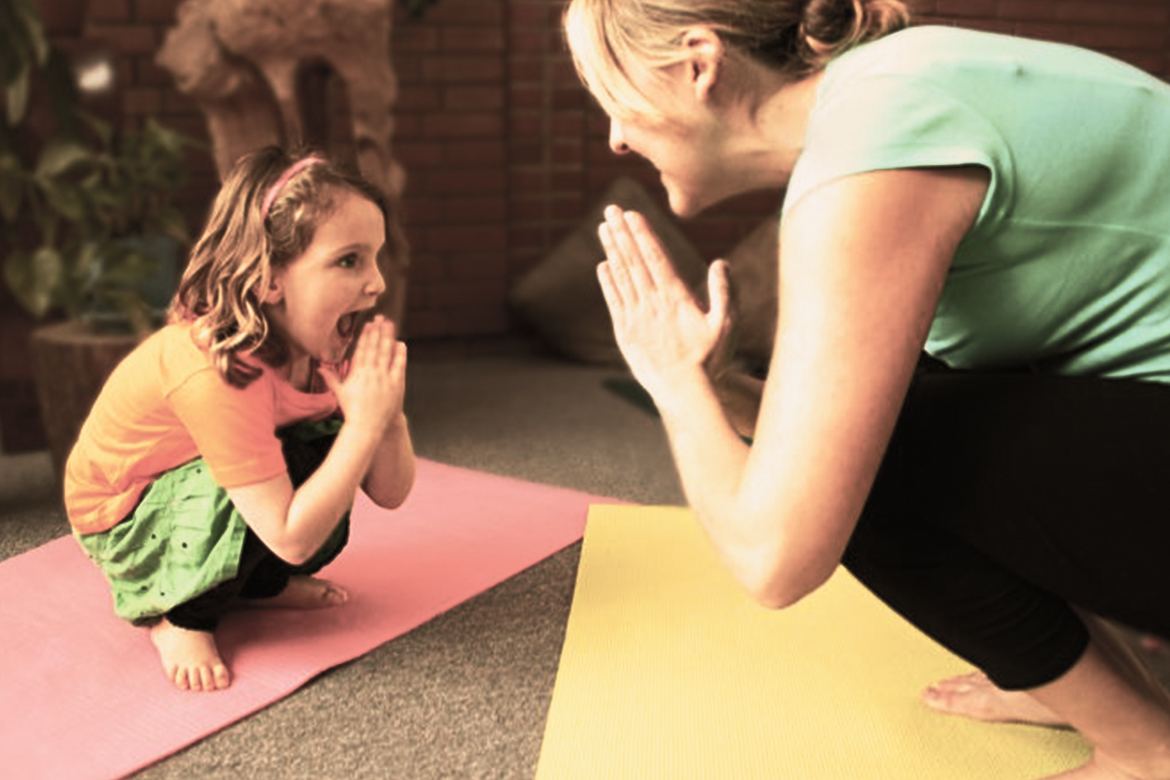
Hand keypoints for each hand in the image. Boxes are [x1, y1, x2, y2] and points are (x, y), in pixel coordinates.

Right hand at [318, 315, 405, 436]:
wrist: (367, 426)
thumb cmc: (353, 410)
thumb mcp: (340, 393)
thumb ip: (332, 378)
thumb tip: (320, 368)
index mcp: (358, 373)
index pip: (362, 350)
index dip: (366, 336)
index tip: (368, 324)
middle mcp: (371, 373)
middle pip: (375, 347)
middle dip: (378, 331)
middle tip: (380, 318)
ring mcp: (384, 378)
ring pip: (386, 353)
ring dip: (388, 337)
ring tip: (390, 325)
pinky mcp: (395, 384)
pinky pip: (398, 365)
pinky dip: (399, 354)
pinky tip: (400, 343)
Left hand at [597, 205, 729, 400]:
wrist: (684, 392)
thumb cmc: (710, 359)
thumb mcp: (726, 325)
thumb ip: (725, 293)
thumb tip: (720, 262)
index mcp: (676, 298)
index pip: (655, 258)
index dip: (643, 234)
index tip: (632, 214)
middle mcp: (652, 304)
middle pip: (634, 261)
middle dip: (622, 233)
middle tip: (611, 209)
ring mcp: (636, 318)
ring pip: (621, 277)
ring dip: (612, 251)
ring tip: (604, 228)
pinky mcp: (626, 333)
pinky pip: (614, 302)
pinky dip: (608, 282)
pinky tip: (603, 266)